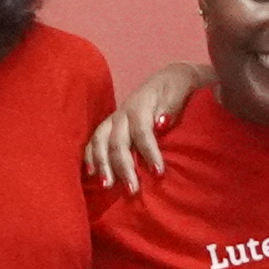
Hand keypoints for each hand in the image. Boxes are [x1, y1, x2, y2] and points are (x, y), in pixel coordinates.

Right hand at [81, 60, 201, 193]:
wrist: (167, 79)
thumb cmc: (176, 88)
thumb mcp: (178, 90)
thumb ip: (170, 106)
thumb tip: (160, 124)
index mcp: (140, 106)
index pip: (142, 130)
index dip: (149, 152)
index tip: (158, 172)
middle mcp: (122, 114)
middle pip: (117, 141)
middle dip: (123, 166)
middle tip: (132, 189)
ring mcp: (113, 120)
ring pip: (100, 142)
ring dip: (102, 165)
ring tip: (107, 186)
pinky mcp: (108, 126)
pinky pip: (94, 141)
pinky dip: (90, 157)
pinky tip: (91, 174)